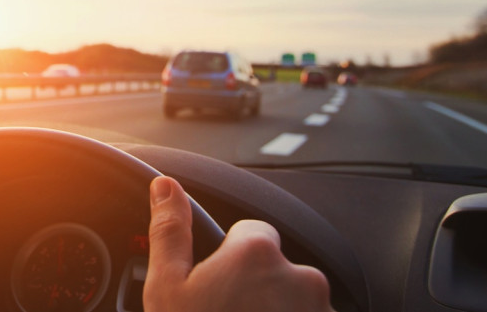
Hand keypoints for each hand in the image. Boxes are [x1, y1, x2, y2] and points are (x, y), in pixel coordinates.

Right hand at [143, 176, 333, 311]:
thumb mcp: (166, 288)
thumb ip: (170, 230)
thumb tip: (165, 186)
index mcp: (256, 254)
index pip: (249, 231)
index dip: (227, 257)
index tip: (215, 286)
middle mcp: (300, 277)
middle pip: (275, 268)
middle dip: (254, 288)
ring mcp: (320, 311)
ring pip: (294, 299)